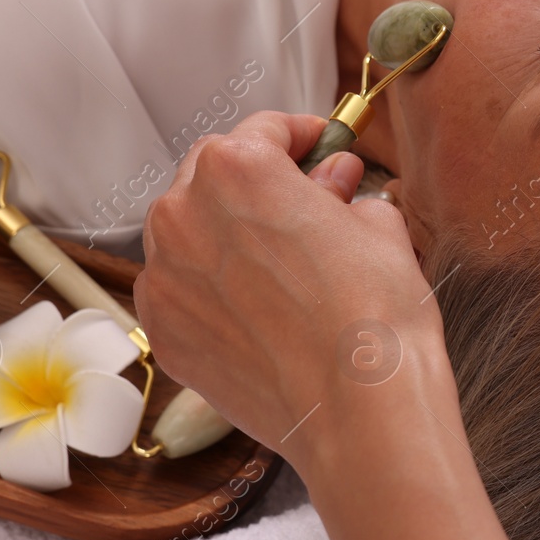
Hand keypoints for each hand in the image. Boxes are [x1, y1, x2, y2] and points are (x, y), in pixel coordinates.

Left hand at [133, 111, 447, 472]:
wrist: (359, 409)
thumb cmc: (375, 316)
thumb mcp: (377, 228)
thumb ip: (343, 191)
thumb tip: (334, 180)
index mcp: (236, 168)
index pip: (264, 130)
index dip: (302, 136)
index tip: (321, 148)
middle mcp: (183, 213)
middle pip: (213, 176)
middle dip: (257, 183)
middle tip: (304, 202)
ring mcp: (164, 276)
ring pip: (189, 233)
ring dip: (226, 234)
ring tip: (280, 262)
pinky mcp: (163, 331)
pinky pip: (181, 289)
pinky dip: (211, 288)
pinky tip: (258, 308)